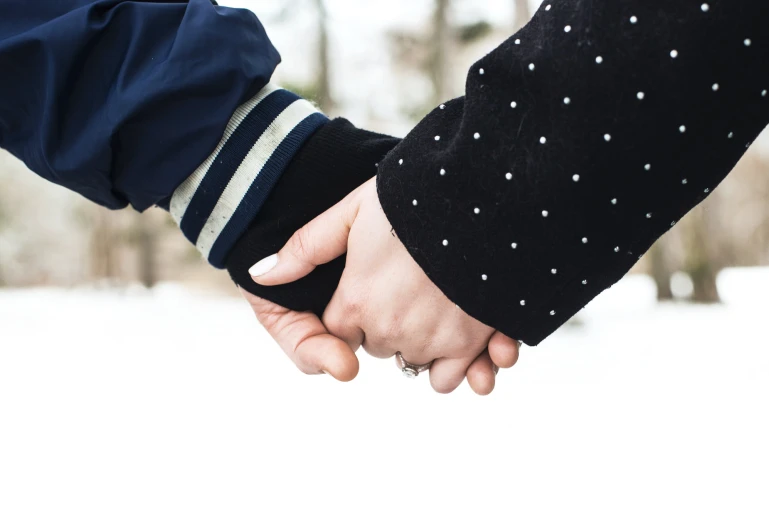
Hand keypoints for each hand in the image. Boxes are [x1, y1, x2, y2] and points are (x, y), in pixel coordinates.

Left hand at [250, 178, 519, 394]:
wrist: (483, 192)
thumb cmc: (414, 196)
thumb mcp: (352, 210)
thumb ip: (305, 247)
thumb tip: (261, 274)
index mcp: (355, 302)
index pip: (340, 330)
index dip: (356, 308)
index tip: (373, 284)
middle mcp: (389, 330)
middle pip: (379, 345)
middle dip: (389, 323)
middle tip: (409, 284)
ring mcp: (432, 339)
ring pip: (415, 364)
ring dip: (423, 345)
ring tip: (437, 308)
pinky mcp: (472, 342)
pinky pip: (454, 376)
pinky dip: (458, 363)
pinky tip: (465, 333)